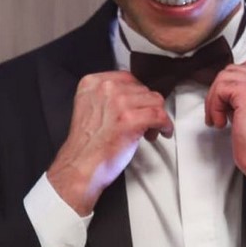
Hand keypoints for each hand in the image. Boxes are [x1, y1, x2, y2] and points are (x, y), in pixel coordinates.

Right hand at [47, 71, 172, 214]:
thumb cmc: (87, 145)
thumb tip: (135, 98)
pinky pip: (159, 115)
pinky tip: (162, 132)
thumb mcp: (92, 109)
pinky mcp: (130, 119)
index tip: (141, 107)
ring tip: (151, 130)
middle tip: (146, 124)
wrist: (80, 167)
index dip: (139, 95)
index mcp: (93, 83)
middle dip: (148, 107)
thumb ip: (109, 97)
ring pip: (155, 101)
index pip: (129, 79)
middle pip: (144, 90)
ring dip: (158, 116)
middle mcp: (105, 89)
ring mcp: (118, 103)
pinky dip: (165, 125)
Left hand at [205, 60, 245, 216]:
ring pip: (225, 77)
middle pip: (234, 70)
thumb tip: (226, 89)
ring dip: (215, 99)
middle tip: (218, 114)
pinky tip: (220, 122)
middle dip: (220, 92)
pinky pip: (221, 88)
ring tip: (219, 119)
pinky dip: (214, 106)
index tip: (227, 108)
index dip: (231, 88)